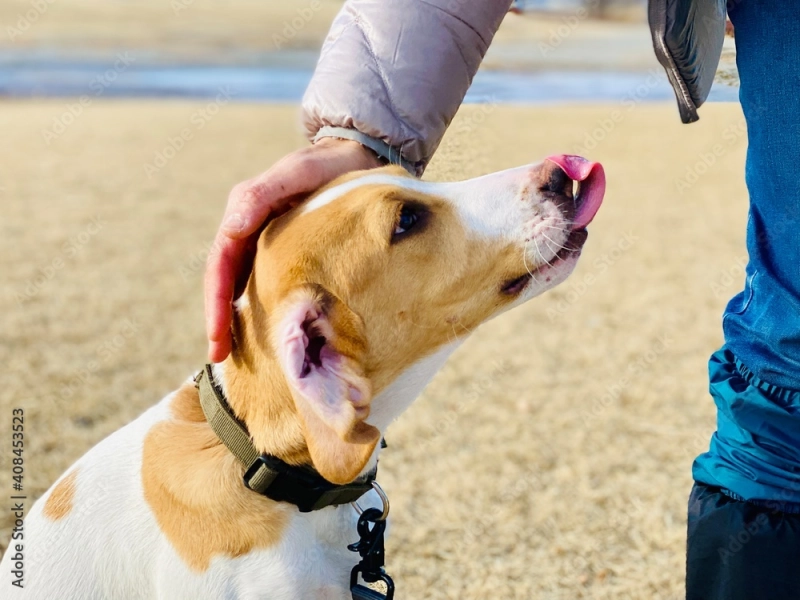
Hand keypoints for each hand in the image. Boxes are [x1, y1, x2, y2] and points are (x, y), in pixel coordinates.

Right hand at [205, 138, 381, 362]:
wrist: (359, 157)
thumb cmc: (329, 164)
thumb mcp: (298, 172)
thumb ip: (263, 194)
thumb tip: (230, 227)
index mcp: (245, 212)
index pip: (221, 263)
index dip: (216, 301)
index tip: (217, 335)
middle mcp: (251, 229)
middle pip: (226, 281)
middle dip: (220, 320)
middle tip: (219, 357)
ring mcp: (268, 242)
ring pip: (244, 285)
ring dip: (237, 319)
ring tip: (237, 357)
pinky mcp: (289, 251)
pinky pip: (269, 283)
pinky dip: (263, 308)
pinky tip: (270, 334)